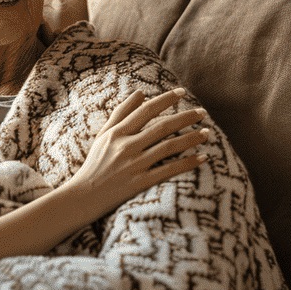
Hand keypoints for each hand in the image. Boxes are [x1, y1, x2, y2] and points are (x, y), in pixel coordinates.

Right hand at [70, 88, 208, 217]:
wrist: (83, 197)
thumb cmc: (94, 164)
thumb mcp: (102, 136)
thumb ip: (120, 113)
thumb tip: (141, 92)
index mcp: (116, 133)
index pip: (146, 110)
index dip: (166, 99)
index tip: (182, 92)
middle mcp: (126, 146)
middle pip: (162, 127)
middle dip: (185, 117)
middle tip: (202, 112)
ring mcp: (134, 165)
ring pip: (169, 147)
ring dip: (191, 138)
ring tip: (207, 133)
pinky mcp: (140, 183)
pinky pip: (169, 170)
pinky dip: (187, 163)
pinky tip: (202, 158)